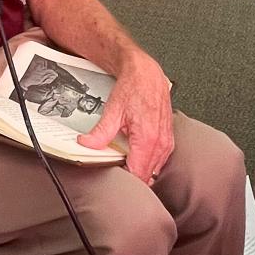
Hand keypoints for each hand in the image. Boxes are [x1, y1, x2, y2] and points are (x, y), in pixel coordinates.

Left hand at [77, 54, 174, 183]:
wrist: (147, 74)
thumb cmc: (135, 88)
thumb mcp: (113, 110)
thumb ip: (100, 132)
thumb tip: (86, 144)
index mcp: (148, 139)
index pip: (138, 175)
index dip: (125, 180)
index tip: (113, 179)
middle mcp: (160, 143)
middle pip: (146, 176)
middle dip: (131, 176)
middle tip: (116, 171)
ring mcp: (166, 142)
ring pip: (154, 171)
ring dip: (140, 170)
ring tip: (125, 163)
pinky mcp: (168, 140)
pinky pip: (158, 161)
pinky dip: (147, 162)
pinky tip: (135, 156)